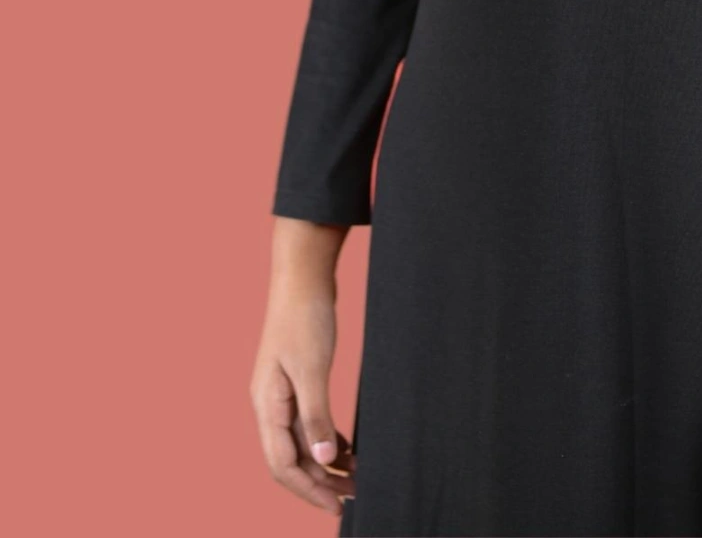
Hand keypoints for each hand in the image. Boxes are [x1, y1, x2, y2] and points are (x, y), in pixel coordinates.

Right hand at [249, 217, 355, 516]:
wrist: (303, 275)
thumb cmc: (304, 317)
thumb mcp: (313, 368)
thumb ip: (316, 415)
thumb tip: (323, 459)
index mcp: (267, 404)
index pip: (282, 464)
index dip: (308, 489)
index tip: (335, 506)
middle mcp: (270, 404)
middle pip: (290, 459)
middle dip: (318, 482)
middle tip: (352, 498)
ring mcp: (282, 393)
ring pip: (300, 442)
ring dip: (324, 463)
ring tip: (354, 478)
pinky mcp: (298, 381)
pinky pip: (308, 423)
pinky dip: (326, 439)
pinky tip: (347, 450)